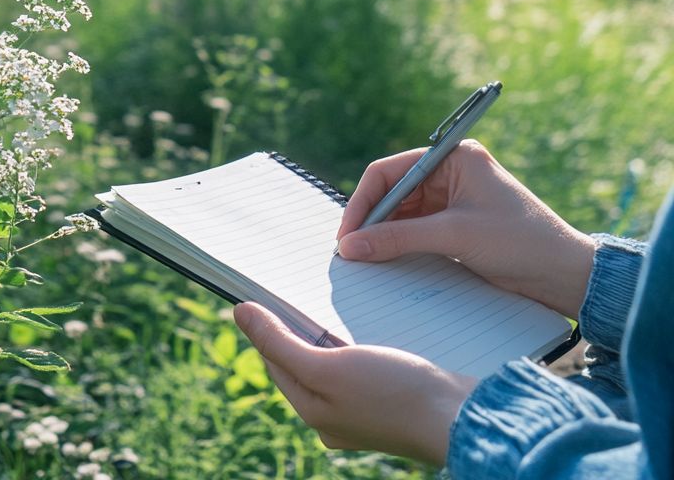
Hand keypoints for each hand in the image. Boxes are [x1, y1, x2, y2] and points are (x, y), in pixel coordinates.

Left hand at [235, 302, 475, 463]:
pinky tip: (370, 319)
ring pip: (336, 359)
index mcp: (315, 414)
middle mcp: (337, 416)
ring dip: (332, 329)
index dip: (267, 323)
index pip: (276, 360)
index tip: (264, 287)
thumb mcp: (326, 366)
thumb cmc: (394, 395)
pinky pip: (365, 362)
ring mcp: (367, 409)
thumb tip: (240, 314)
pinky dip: (361, 338)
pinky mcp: (394, 397)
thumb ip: (281, 342)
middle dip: (301, 325)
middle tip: (300, 286)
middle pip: (305, 360)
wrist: (465, 417)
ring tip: (335, 298)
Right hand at [335, 140, 594, 317]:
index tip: (347, 233)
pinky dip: (399, 242)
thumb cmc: (521, 243)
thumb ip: (397, 238)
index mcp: (453, 157)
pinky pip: (416, 228)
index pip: (390, 171)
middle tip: (350, 249)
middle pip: (393, 191)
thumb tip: (350, 246)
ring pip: (401, 212)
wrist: (567, 275)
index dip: (364, 201)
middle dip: (370, 219)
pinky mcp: (456, 222)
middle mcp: (450, 171)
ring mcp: (453, 197)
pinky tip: (385, 258)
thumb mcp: (454, 237)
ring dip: (382, 233)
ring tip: (363, 257)